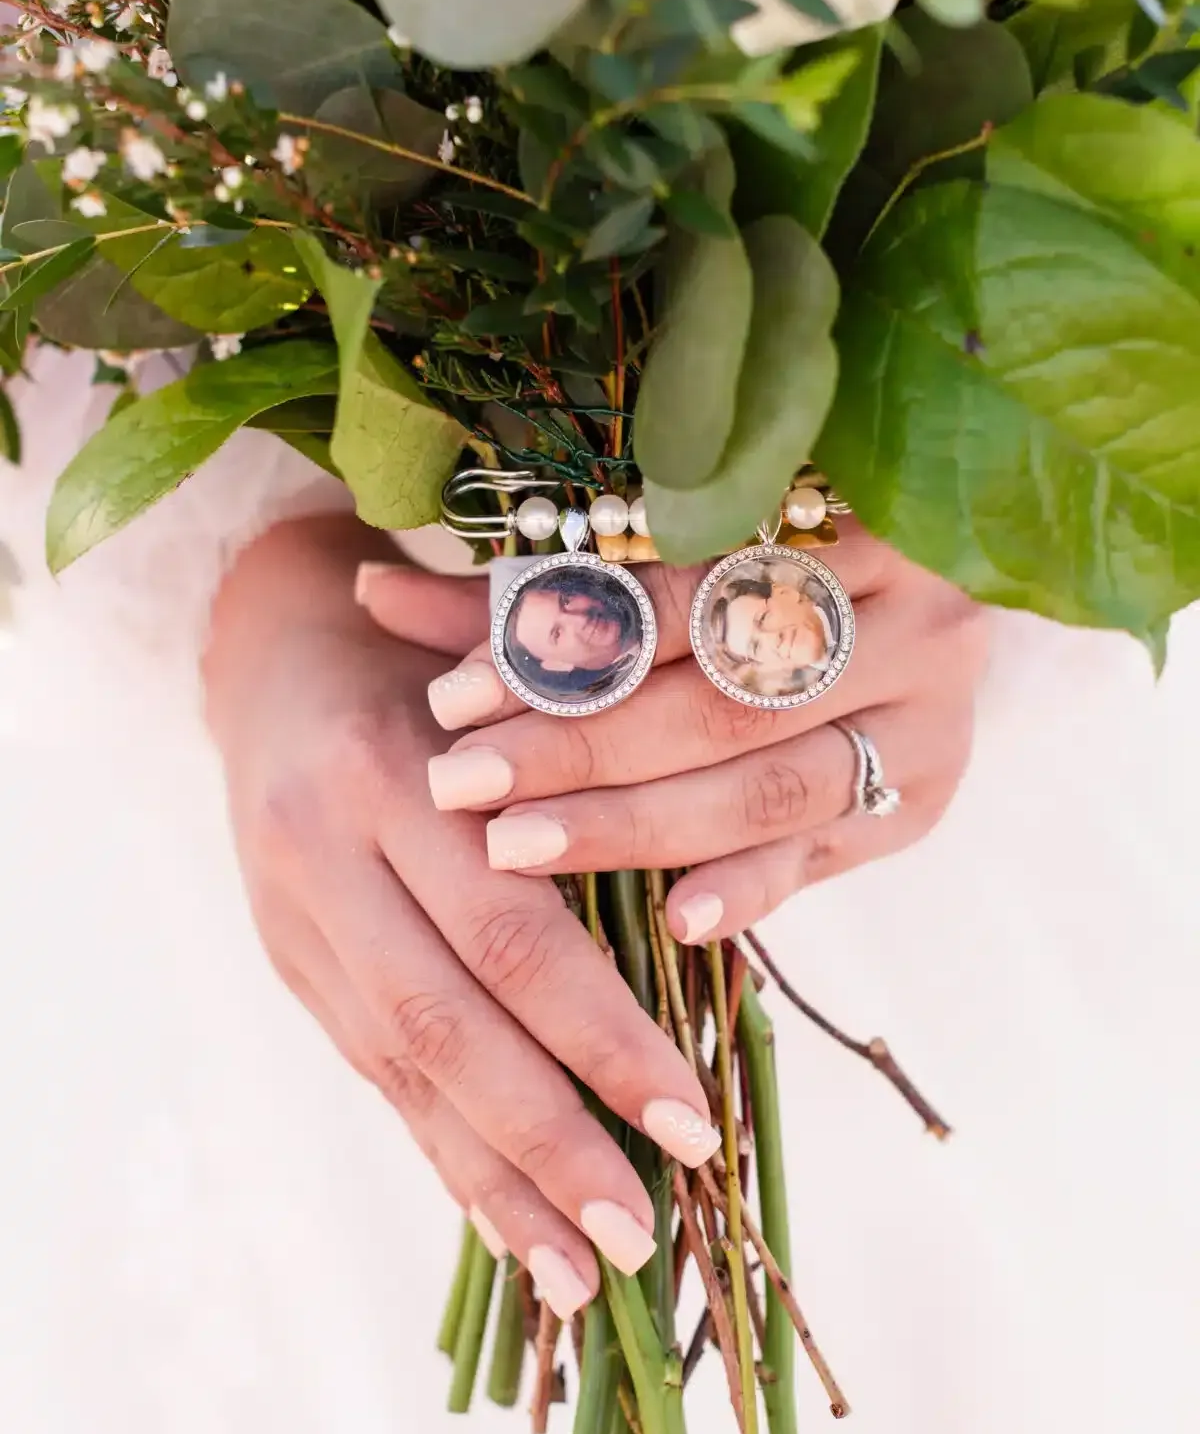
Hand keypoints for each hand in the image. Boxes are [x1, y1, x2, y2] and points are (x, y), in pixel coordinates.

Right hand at [203, 516, 722, 1319]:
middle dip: (549, 1138)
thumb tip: (709, 945)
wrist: (274, 657)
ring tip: (583, 1274)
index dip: (602, 1037)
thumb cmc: (438, 666)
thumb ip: (586, 796)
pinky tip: (505, 1224)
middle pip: (448, 1021)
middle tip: (641, 1232)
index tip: (693, 1124)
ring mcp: (294, 915)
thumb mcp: (511, 697)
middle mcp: (326, 849)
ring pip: (401, 1066)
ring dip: (494, 1180)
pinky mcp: (288, 960)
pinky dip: (443, 1151)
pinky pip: (371, 1070)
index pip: (511, 931)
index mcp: (395, 770)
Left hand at [358, 522, 987, 944]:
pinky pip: (827, 850)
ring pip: (769, 783)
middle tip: (462, 784)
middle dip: (580, 748)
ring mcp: (929, 713)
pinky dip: (749, 884)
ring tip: (521, 848)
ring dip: (638, 825)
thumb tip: (372, 597)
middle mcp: (909, 612)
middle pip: (718, 698)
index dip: (565, 647)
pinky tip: (674, 917)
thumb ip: (526, 589)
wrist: (903, 601)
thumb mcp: (644, 559)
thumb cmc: (738, 564)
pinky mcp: (924, 793)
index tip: (450, 696)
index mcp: (842, 516)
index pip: (681, 592)